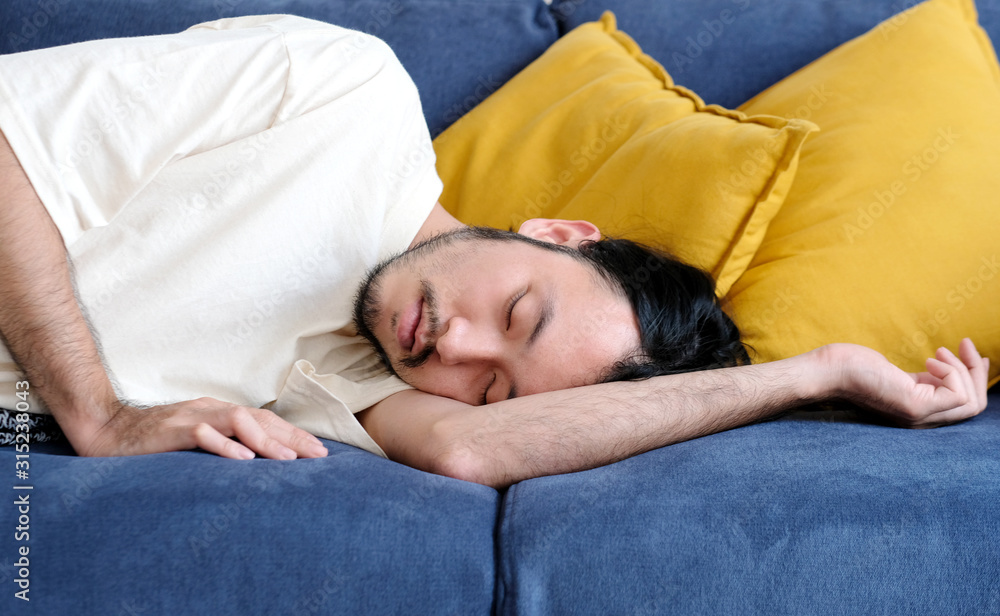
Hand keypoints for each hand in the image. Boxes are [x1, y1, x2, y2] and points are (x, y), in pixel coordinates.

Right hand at [79, 397, 328, 459]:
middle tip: (319, 456)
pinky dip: (224, 446)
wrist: (106, 430)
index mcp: (220, 412)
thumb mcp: (196, 440)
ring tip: (289, 460)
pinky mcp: (172, 430)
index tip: (319, 451)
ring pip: (238, 422)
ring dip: (266, 442)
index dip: (294, 434)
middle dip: (292, 437)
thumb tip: (257, 463)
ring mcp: (192, 417)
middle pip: (260, 420)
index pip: (265, 421)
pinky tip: (243, 460)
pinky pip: (202, 435)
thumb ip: (223, 445)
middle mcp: (211, 410)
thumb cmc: (154, 441)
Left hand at [817, 338, 989, 427]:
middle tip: (966, 345)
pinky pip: (956, 393)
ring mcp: (919, 416)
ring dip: (963, 369)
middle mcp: (921, 421)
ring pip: (970, 401)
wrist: (827, 373)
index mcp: (918, 413)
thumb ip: (923, 378)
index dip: (976, 380)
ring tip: (939, 351)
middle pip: (974, 407)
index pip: (965, 408)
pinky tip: (930, 359)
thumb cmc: (854, 368)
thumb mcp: (898, 374)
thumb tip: (946, 364)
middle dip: (978, 372)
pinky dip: (951, 371)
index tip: (972, 353)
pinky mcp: (915, 405)